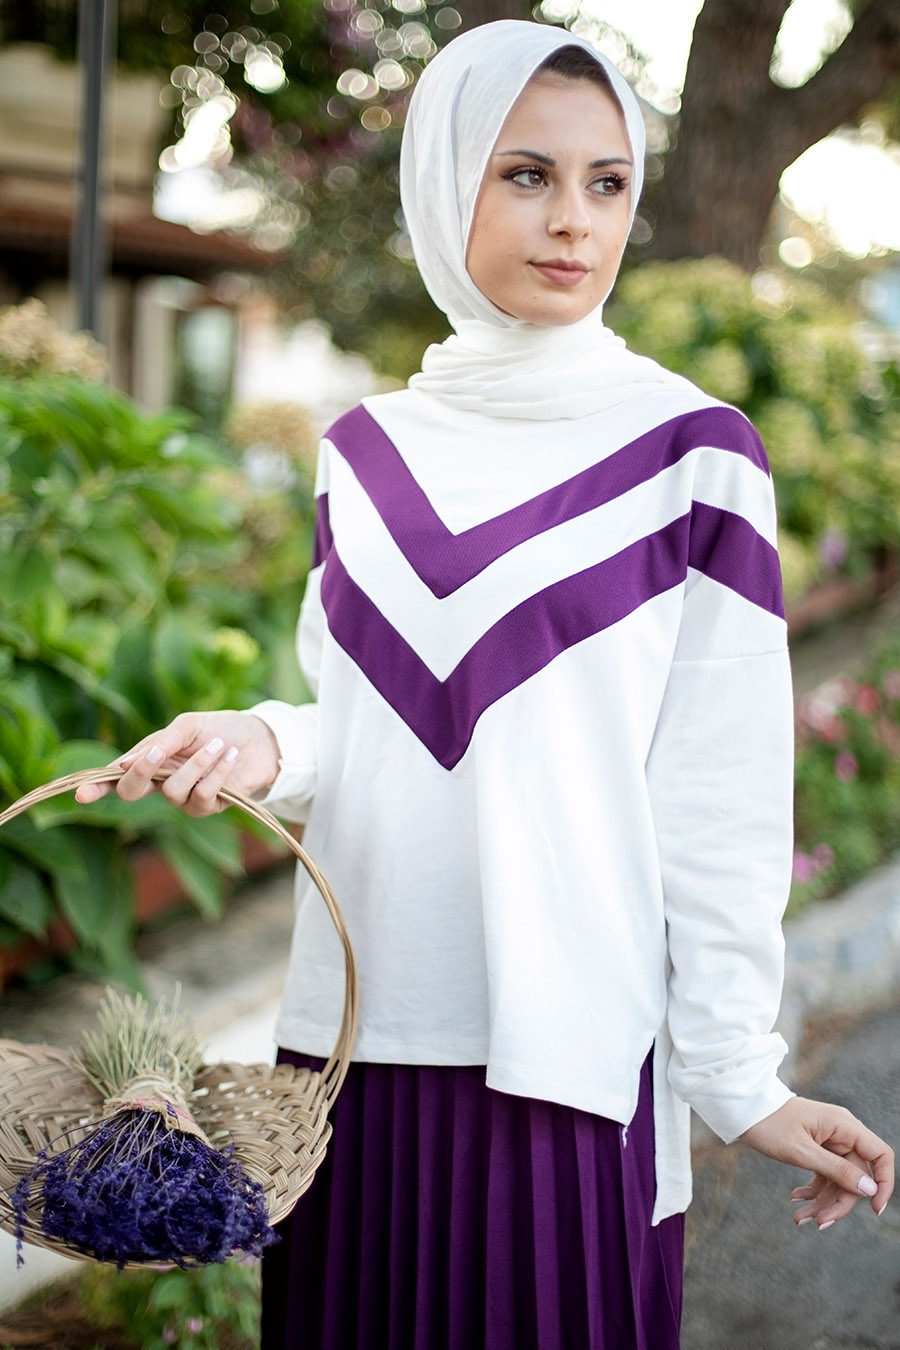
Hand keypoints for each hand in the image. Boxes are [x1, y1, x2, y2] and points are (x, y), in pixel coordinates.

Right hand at [74, 712, 280, 816]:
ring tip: (217, 745)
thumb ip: (161, 742)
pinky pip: (203, 795)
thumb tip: (126, 762)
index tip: (81, 794)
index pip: (116, 777)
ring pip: (172, 791)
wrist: (260, 739)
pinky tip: (229, 757)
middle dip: (141, 773)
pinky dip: (216, 773)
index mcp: (151, 761)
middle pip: (132, 792)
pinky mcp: (209, 807)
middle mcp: (162, 782)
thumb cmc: (221, 729)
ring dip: (196, 765)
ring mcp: (184, 798)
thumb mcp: (188, 726)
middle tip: (157, 754)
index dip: (97, 787)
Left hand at [741, 1096, 893, 1229]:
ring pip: (838, 1180)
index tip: (874, 1209)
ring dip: (823, 1202)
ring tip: (799, 1218)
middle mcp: (841, 1133)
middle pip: (856, 1176)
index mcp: (844, 1126)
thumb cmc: (769, 1123)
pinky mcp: (816, 1149)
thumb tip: (869, 1188)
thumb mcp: (801, 1151)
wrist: (743, 1109)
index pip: (880, 1155)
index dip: (884, 1183)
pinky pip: (823, 1176)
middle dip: (839, 1202)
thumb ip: (835, 1170)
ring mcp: (829, 1141)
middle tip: (818, 1223)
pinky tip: (796, 1201)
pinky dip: (813, 1192)